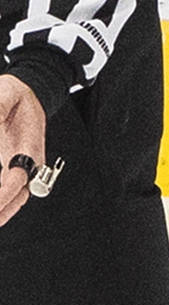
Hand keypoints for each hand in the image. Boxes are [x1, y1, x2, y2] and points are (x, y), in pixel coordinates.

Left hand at [0, 75, 45, 225]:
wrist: (27, 94)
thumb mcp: (4, 94)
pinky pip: (7, 187)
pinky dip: (2, 200)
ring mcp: (23, 165)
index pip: (19, 176)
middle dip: (3, 209)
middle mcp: (29, 160)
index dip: (5, 193)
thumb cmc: (15, 93)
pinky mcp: (12, 165)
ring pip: (14, 195)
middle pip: (19, 193)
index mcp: (29, 145)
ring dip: (2, 210)